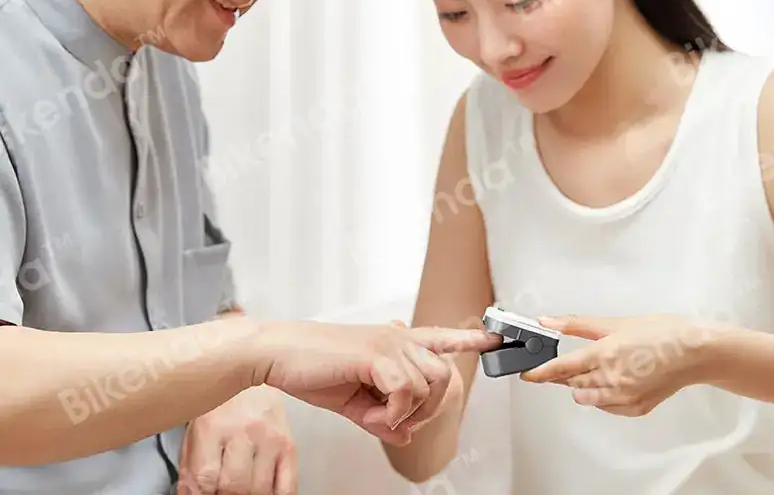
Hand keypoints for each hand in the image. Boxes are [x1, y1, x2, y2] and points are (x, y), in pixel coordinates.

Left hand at [178, 386, 296, 494]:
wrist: (248, 370)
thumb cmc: (220, 406)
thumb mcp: (195, 433)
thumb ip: (191, 470)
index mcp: (214, 426)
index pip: (206, 478)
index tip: (205, 494)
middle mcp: (245, 430)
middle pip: (235, 485)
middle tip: (222, 489)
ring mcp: (270, 437)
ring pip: (260, 489)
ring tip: (241, 486)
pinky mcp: (289, 444)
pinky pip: (287, 486)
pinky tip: (264, 491)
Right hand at [256, 320, 499, 444]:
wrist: (279, 354)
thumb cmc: (312, 370)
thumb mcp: (353, 401)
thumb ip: (382, 418)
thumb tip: (404, 437)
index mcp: (393, 341)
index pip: (440, 336)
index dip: (469, 337)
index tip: (495, 337)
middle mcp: (397, 336)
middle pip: (444, 376)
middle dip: (429, 409)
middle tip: (396, 423)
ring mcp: (389, 342)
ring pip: (429, 384)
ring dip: (407, 413)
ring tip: (375, 416)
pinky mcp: (377, 353)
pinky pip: (406, 391)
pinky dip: (392, 413)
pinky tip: (371, 414)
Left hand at [520, 314, 710, 415]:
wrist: (694, 352)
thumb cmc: (659, 332)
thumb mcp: (613, 322)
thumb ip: (576, 324)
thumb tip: (547, 322)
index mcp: (603, 355)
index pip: (561, 368)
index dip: (540, 372)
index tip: (526, 374)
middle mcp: (612, 380)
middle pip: (572, 383)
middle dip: (563, 375)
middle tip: (561, 364)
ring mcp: (624, 397)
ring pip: (588, 398)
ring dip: (582, 386)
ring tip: (592, 369)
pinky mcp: (636, 408)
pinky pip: (607, 406)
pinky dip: (602, 397)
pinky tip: (610, 381)